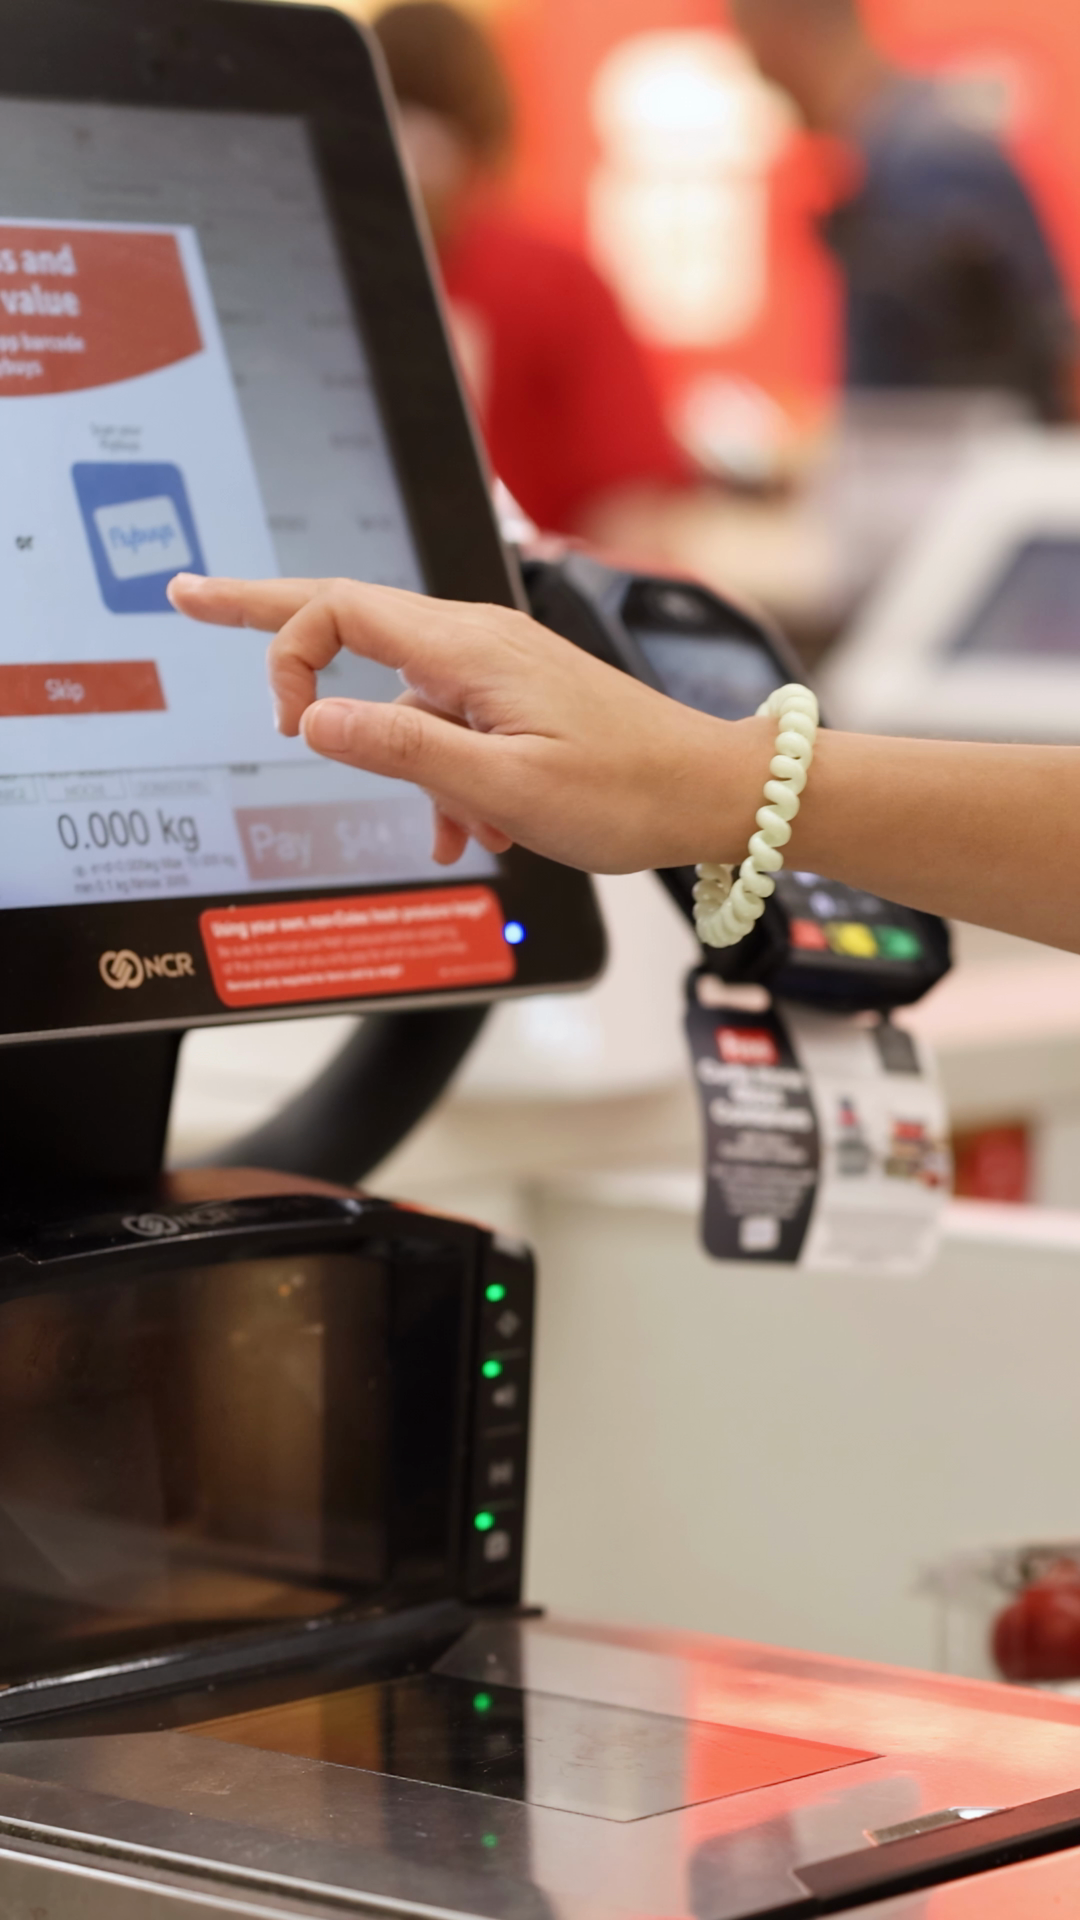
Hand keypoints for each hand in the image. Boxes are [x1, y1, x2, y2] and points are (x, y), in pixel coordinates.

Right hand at [167, 573, 767, 872]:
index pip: (337, 608)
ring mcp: (499, 666)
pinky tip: (480, 831)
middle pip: (352, 621)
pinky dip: (447, 777)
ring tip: (463, 832)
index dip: (278, 640)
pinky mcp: (518, 694)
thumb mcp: (503, 787)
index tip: (270, 705)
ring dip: (411, 769)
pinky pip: (450, 727)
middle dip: (277, 630)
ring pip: (407, 703)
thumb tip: (313, 721)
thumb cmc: (625, 792)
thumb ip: (401, 751)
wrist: (712, 792)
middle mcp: (478, 641)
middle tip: (193, 597)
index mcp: (467, 649)